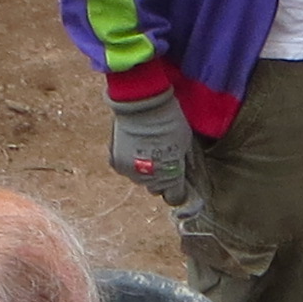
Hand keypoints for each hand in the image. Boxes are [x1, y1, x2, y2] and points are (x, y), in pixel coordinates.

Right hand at [108, 90, 196, 221]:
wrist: (143, 104)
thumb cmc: (169, 121)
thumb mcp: (186, 143)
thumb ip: (185, 163)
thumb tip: (186, 171)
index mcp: (171, 179)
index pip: (175, 197)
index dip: (178, 190)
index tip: (179, 181)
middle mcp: (150, 181)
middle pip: (156, 189)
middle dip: (161, 178)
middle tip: (162, 159)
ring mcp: (131, 174)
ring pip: (140, 180)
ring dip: (145, 170)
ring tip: (147, 149)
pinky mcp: (116, 164)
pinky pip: (126, 169)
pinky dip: (129, 161)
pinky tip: (133, 146)